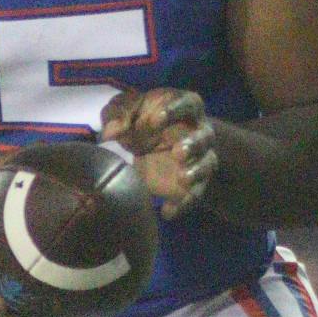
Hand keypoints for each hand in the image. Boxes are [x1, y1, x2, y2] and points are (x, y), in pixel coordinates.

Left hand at [101, 87, 217, 219]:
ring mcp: (199, 158)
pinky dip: (183, 204)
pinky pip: (194, 195)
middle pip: (204, 136)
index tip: (154, 120)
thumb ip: (119, 112)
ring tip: (183, 178)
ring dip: (196, 171)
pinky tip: (168, 212)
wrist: (153, 146)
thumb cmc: (141, 120)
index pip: (187, 104)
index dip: (173, 110)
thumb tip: (111, 132)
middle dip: (193, 144)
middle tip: (178, 152)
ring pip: (206, 164)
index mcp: (185, 106)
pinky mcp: (194, 184)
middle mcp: (198, 131)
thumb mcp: (128, 109)